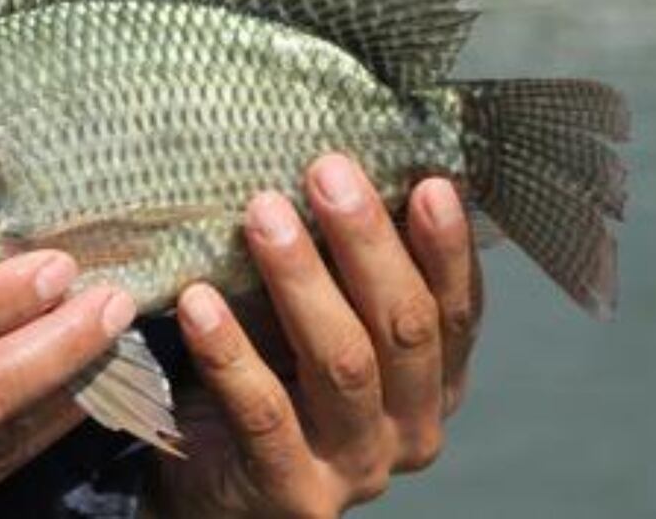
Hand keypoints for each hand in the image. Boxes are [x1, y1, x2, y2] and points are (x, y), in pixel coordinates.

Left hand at [152, 155, 482, 517]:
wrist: (216, 485)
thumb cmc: (274, 375)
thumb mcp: (318, 319)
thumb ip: (342, 270)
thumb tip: (336, 169)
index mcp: (435, 381)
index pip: (457, 309)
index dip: (446, 247)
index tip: (427, 181)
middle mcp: (412, 426)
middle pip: (405, 328)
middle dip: (367, 243)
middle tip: (326, 172)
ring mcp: (358, 467)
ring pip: (343, 363)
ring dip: (302, 281)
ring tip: (262, 213)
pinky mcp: (294, 493)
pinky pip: (264, 414)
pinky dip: (230, 352)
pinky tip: (198, 300)